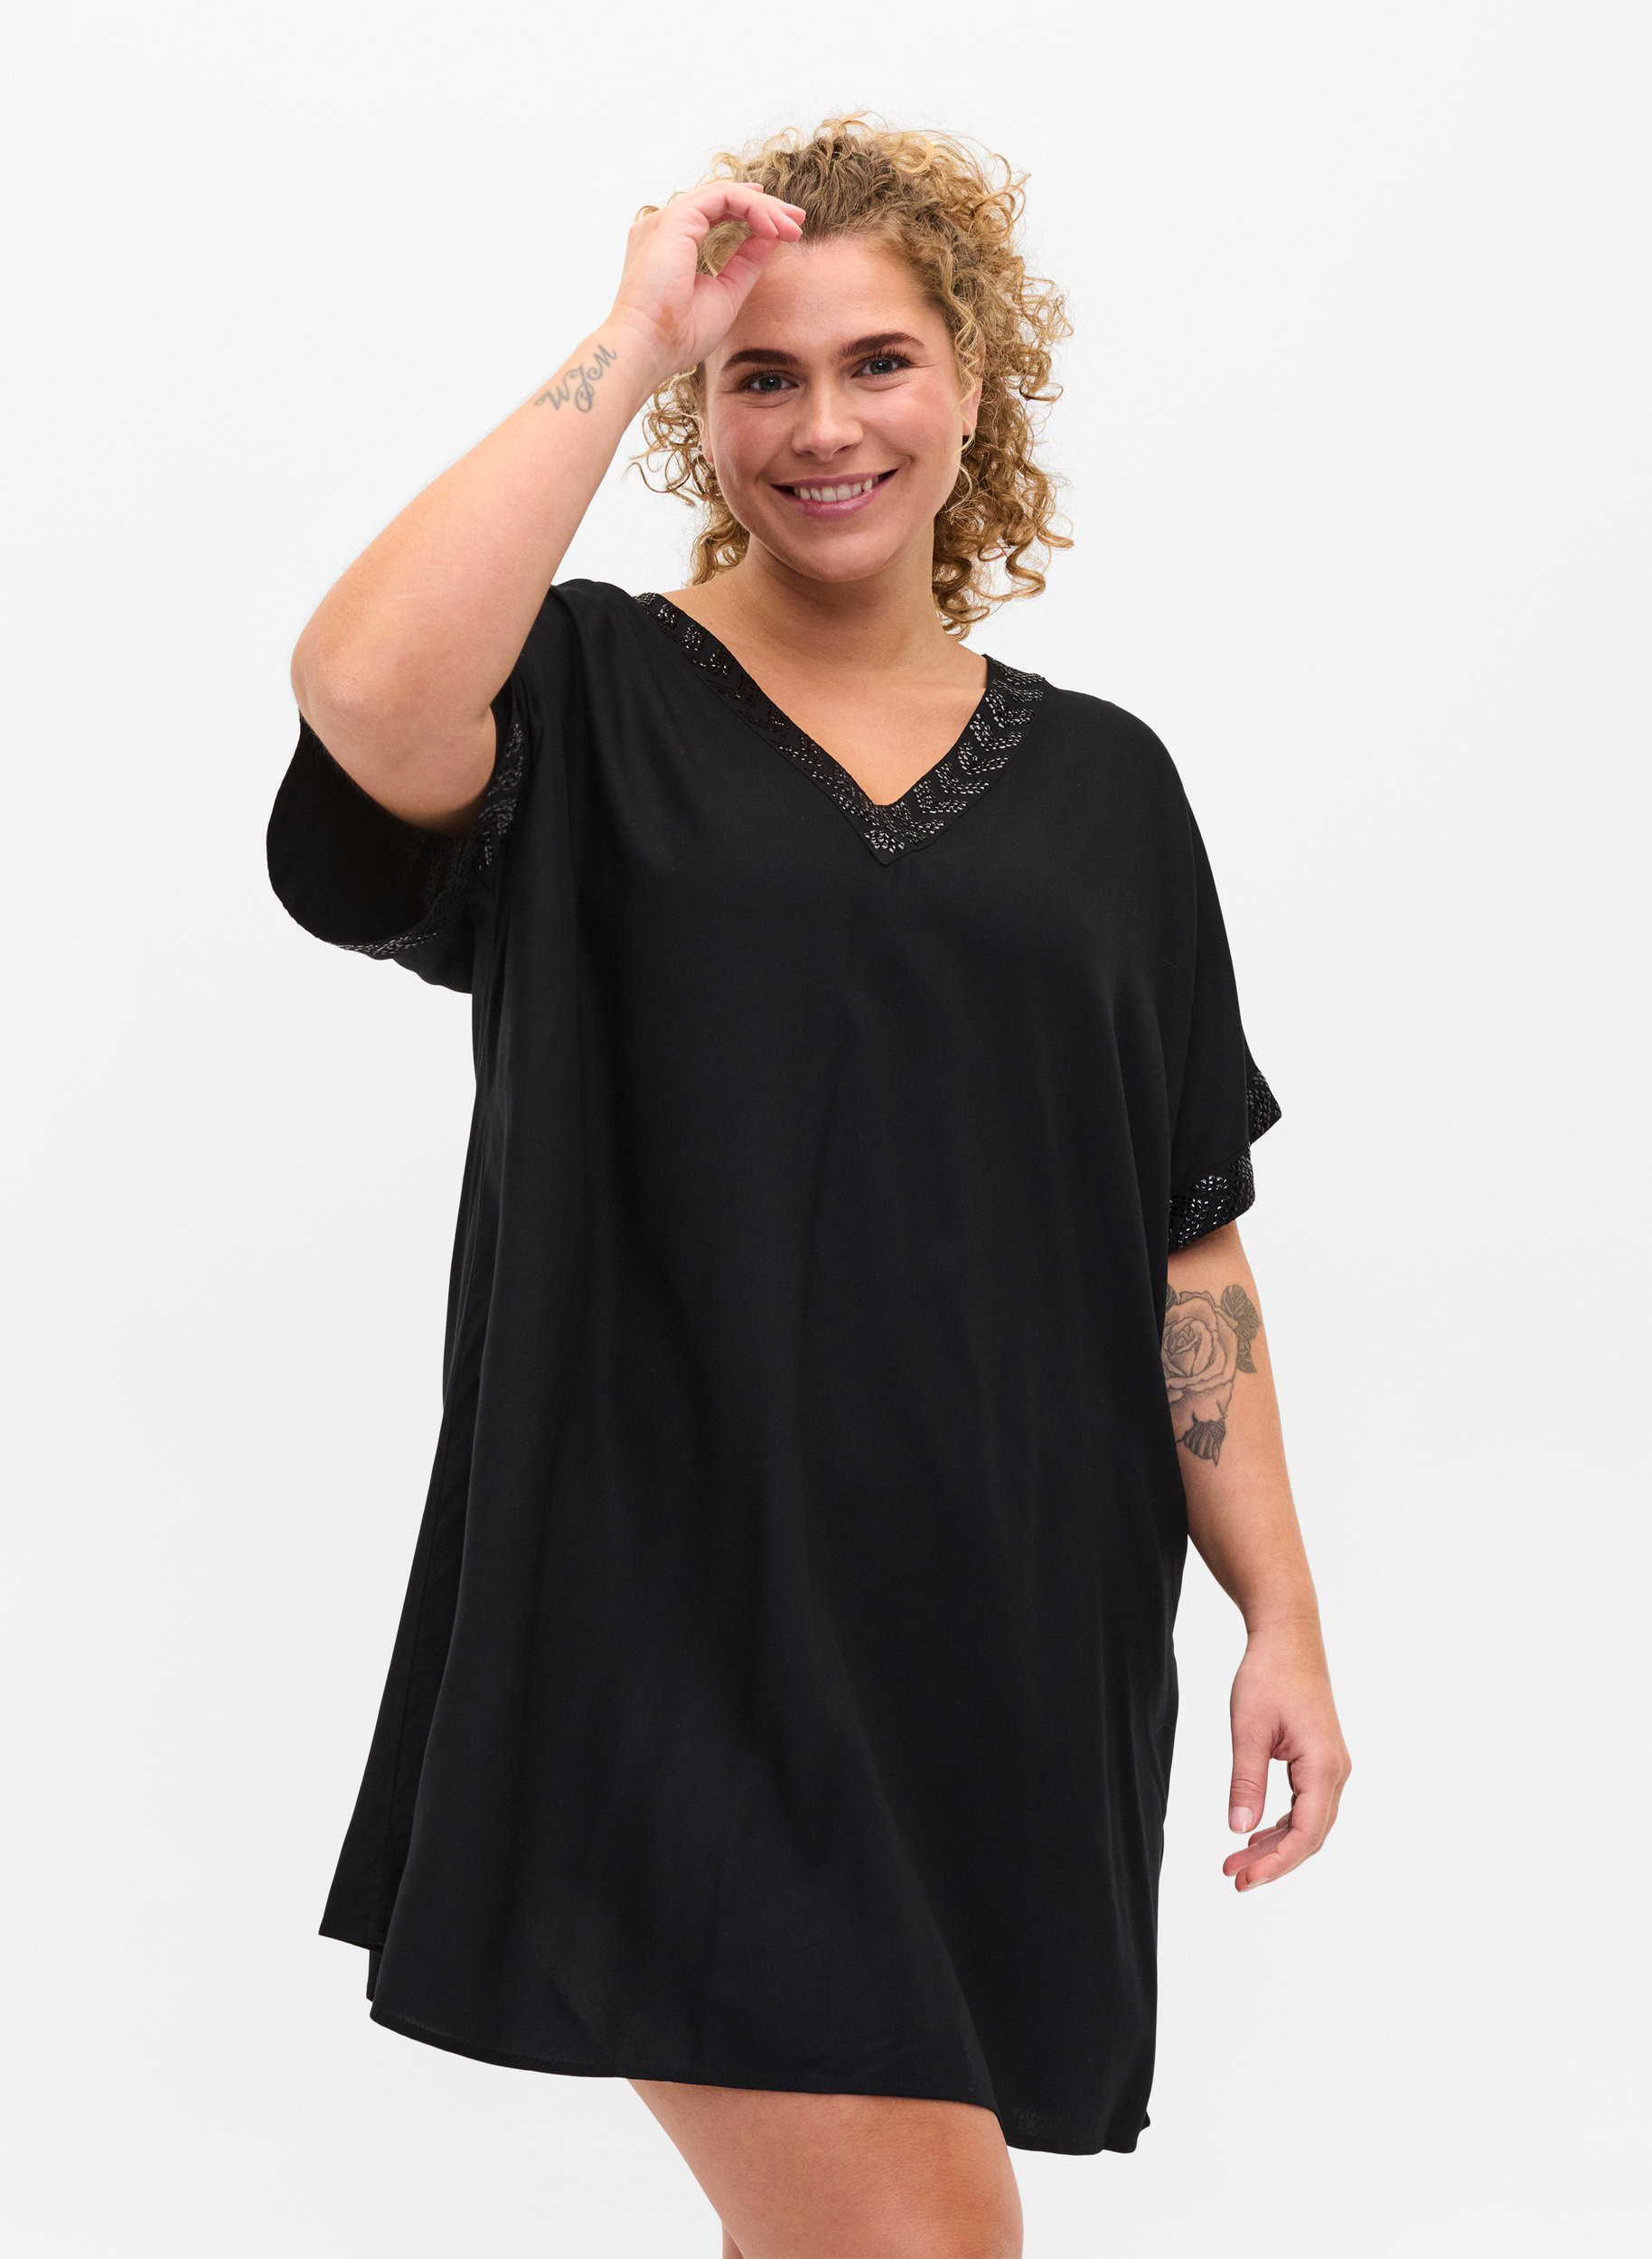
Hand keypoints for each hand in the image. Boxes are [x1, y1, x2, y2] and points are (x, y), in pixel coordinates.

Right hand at [607, 181, 806, 382]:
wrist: (649, 348)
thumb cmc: (680, 335)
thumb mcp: (727, 292)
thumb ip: (746, 261)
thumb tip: (772, 235)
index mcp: (672, 243)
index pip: (717, 214)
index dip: (754, 217)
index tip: (786, 232)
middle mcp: (665, 226)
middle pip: (722, 199)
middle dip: (765, 206)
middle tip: (798, 220)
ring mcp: (667, 220)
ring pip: (725, 194)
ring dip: (763, 207)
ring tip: (792, 226)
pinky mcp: (675, 219)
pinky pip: (722, 197)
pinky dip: (752, 207)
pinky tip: (773, 227)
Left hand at [1222, 1619, 1350, 1891]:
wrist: (1288, 1637)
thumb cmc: (1268, 1675)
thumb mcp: (1248, 1729)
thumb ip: (1245, 1781)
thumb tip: (1239, 1829)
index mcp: (1323, 1766)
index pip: (1305, 1833)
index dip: (1275, 1863)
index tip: (1243, 1879)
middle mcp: (1336, 1771)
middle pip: (1310, 1835)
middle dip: (1273, 1861)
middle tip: (1234, 1877)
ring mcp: (1331, 1766)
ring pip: (1308, 1822)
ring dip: (1275, 1845)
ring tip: (1236, 1861)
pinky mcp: (1320, 1760)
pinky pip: (1306, 1805)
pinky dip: (1281, 1824)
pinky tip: (1255, 1833)